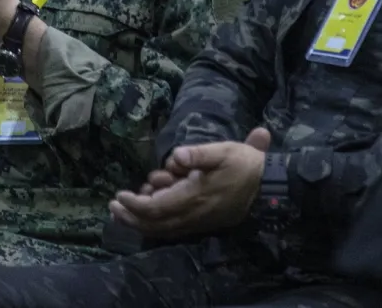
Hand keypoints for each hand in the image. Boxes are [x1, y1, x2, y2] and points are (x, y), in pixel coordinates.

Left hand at [108, 128, 270, 238]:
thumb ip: (198, 154)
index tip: (119, 195)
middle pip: (154, 224)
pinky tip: (148, 214)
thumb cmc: (244, 165)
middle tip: (112, 207)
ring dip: (141, 222)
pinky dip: (156, 224)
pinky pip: (173, 230)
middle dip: (131, 217)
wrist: (269, 188)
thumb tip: (176, 156)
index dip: (135, 204)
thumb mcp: (223, 151)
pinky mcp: (203, 223)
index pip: (156, 208)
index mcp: (194, 197)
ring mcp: (199, 222)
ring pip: (163, 230)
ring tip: (125, 207)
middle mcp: (193, 214)